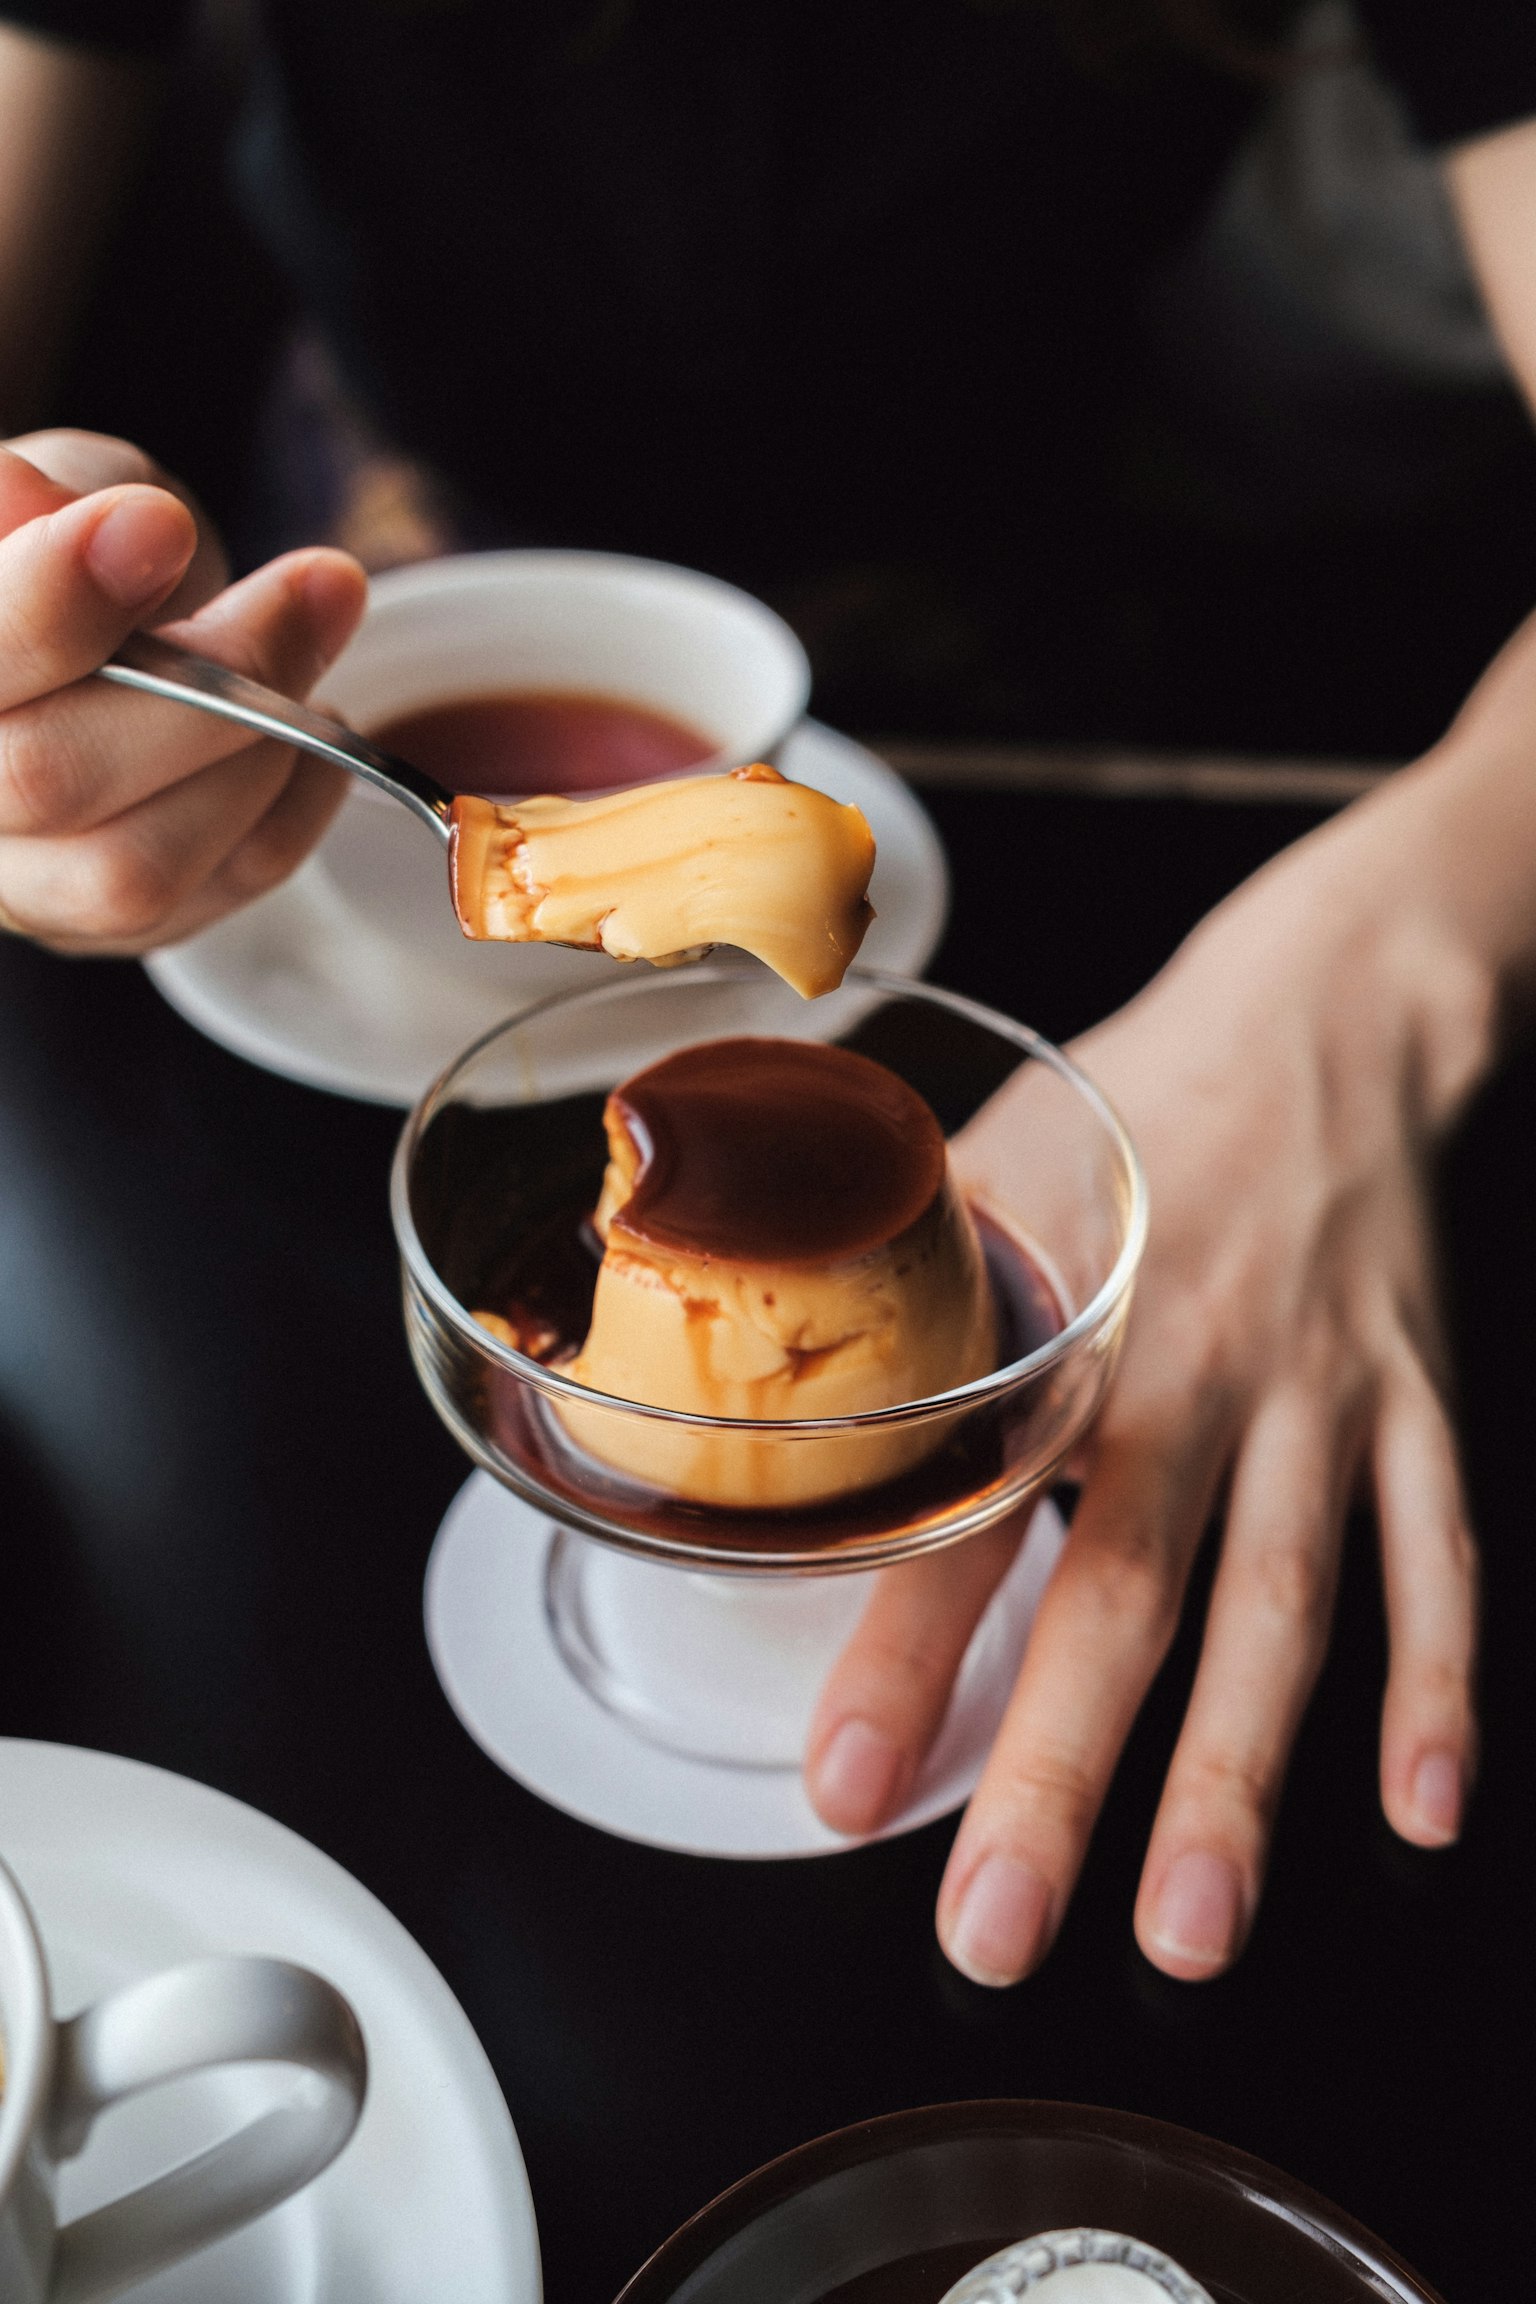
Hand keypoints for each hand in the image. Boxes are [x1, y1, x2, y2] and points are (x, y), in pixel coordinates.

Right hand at [0, 430, 365, 953]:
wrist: (89, 646)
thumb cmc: (58, 557)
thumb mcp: (55, 486)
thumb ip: (44, 494)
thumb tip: (38, 503)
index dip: (58, 598)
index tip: (159, 524)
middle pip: (51, 777)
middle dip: (208, 677)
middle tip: (314, 587)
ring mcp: (23, 887)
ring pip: (135, 867)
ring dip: (259, 751)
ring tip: (309, 653)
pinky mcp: (110, 928)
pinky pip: (224, 887)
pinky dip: (298, 798)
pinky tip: (311, 728)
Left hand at [804, 785, 1486, 1982]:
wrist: (1328, 1015)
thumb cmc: (1139, 1096)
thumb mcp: (987, 1160)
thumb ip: (895, 1291)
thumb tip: (754, 1370)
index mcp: (1066, 1319)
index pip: (961, 1509)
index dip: (896, 1652)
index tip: (841, 1787)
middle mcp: (1193, 1373)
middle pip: (1123, 1598)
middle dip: (1057, 1777)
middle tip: (994, 1930)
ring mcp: (1318, 1399)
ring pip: (1283, 1612)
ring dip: (1237, 1780)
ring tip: (1186, 1929)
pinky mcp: (1416, 1405)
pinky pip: (1439, 1557)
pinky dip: (1442, 1684)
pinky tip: (1418, 1806)